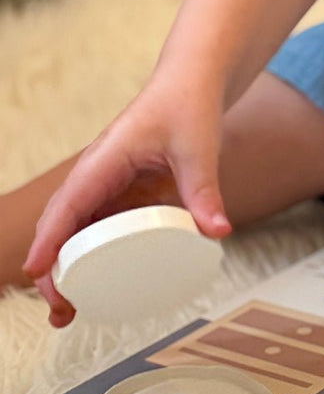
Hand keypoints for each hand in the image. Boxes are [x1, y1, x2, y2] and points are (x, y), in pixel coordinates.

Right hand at [22, 76, 231, 326]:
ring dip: (71, 267)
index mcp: (106, 159)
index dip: (50, 241)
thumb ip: (204, 191)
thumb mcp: (198, 148)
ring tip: (72, 309)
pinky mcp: (123, 190)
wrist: (194, 82)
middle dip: (54, 269)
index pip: (68, 205)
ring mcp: (108, 183)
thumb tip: (217, 231)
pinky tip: (101, 281)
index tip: (37, 273)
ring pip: (78, 230)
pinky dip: (96, 254)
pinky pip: (102, 226)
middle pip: (62, 226)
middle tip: (63, 311)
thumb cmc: (188, 104)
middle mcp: (98, 173)